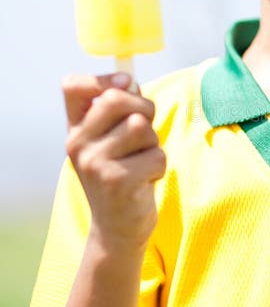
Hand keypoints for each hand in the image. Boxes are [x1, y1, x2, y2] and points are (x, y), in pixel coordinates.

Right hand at [62, 72, 165, 255]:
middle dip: (144, 108)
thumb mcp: (112, 142)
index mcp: (76, 130)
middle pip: (116, 99)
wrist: (117, 229)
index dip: (102, 78)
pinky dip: (159, 167)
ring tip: (142, 162)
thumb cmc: (121, 176)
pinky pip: (156, 155)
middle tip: (146, 131)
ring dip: (153, 143)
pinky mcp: (117, 181)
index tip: (125, 83)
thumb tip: (130, 82)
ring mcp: (95, 163)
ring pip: (142, 127)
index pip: (72, 86)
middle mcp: (78, 144)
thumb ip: (120, 112)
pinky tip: (145, 181)